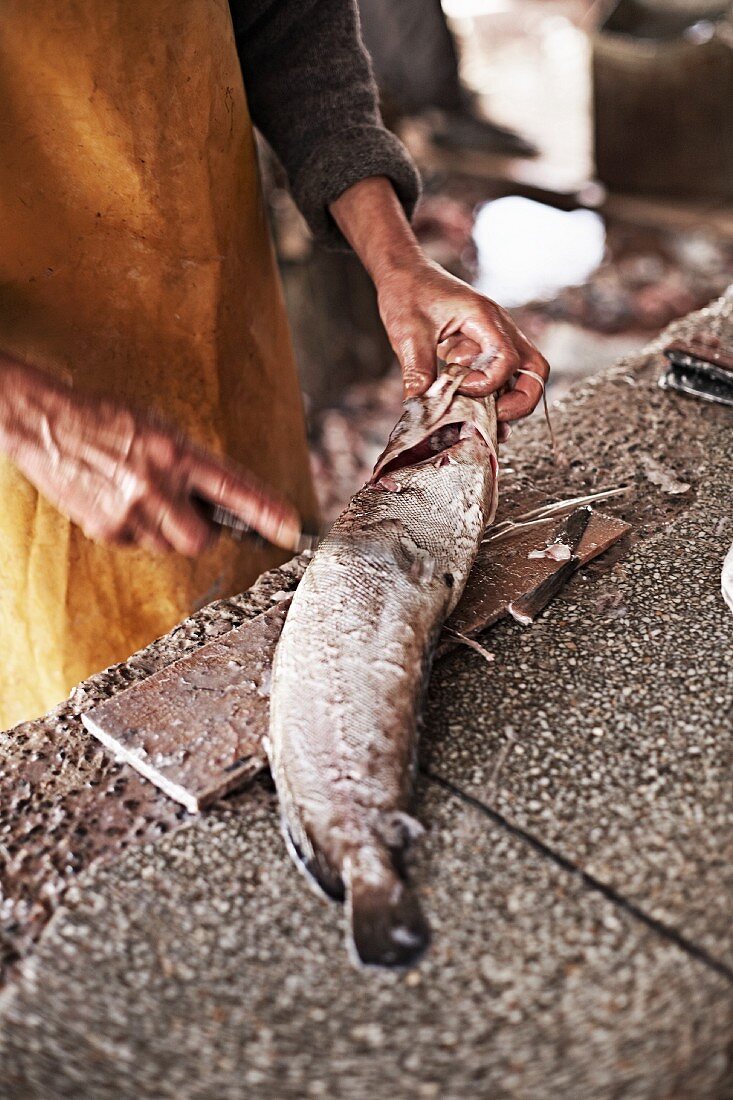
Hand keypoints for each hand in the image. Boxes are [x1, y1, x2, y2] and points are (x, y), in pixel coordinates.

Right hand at [0, 362, 301, 555]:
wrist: (45, 422)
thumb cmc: (107, 420)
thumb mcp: (160, 430)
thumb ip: (190, 464)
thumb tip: (216, 501)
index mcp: (177, 452)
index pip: (234, 488)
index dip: (267, 512)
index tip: (293, 531)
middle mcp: (157, 484)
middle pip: (201, 539)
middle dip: (201, 532)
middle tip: (186, 512)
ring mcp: (129, 510)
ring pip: (168, 545)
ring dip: (164, 529)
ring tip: (140, 495)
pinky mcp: (105, 528)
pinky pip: (136, 544)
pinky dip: (133, 528)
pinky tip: (116, 499)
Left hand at [377, 257, 548, 422]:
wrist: (405, 273)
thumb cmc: (408, 293)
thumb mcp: (408, 335)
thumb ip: (418, 372)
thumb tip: (420, 410)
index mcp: (485, 318)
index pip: (507, 359)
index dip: (487, 384)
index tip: (459, 389)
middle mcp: (500, 329)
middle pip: (534, 371)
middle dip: (520, 402)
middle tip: (493, 420)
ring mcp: (496, 339)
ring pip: (523, 376)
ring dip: (508, 401)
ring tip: (481, 420)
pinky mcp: (485, 349)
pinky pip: (502, 377)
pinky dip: (493, 397)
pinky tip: (471, 411)